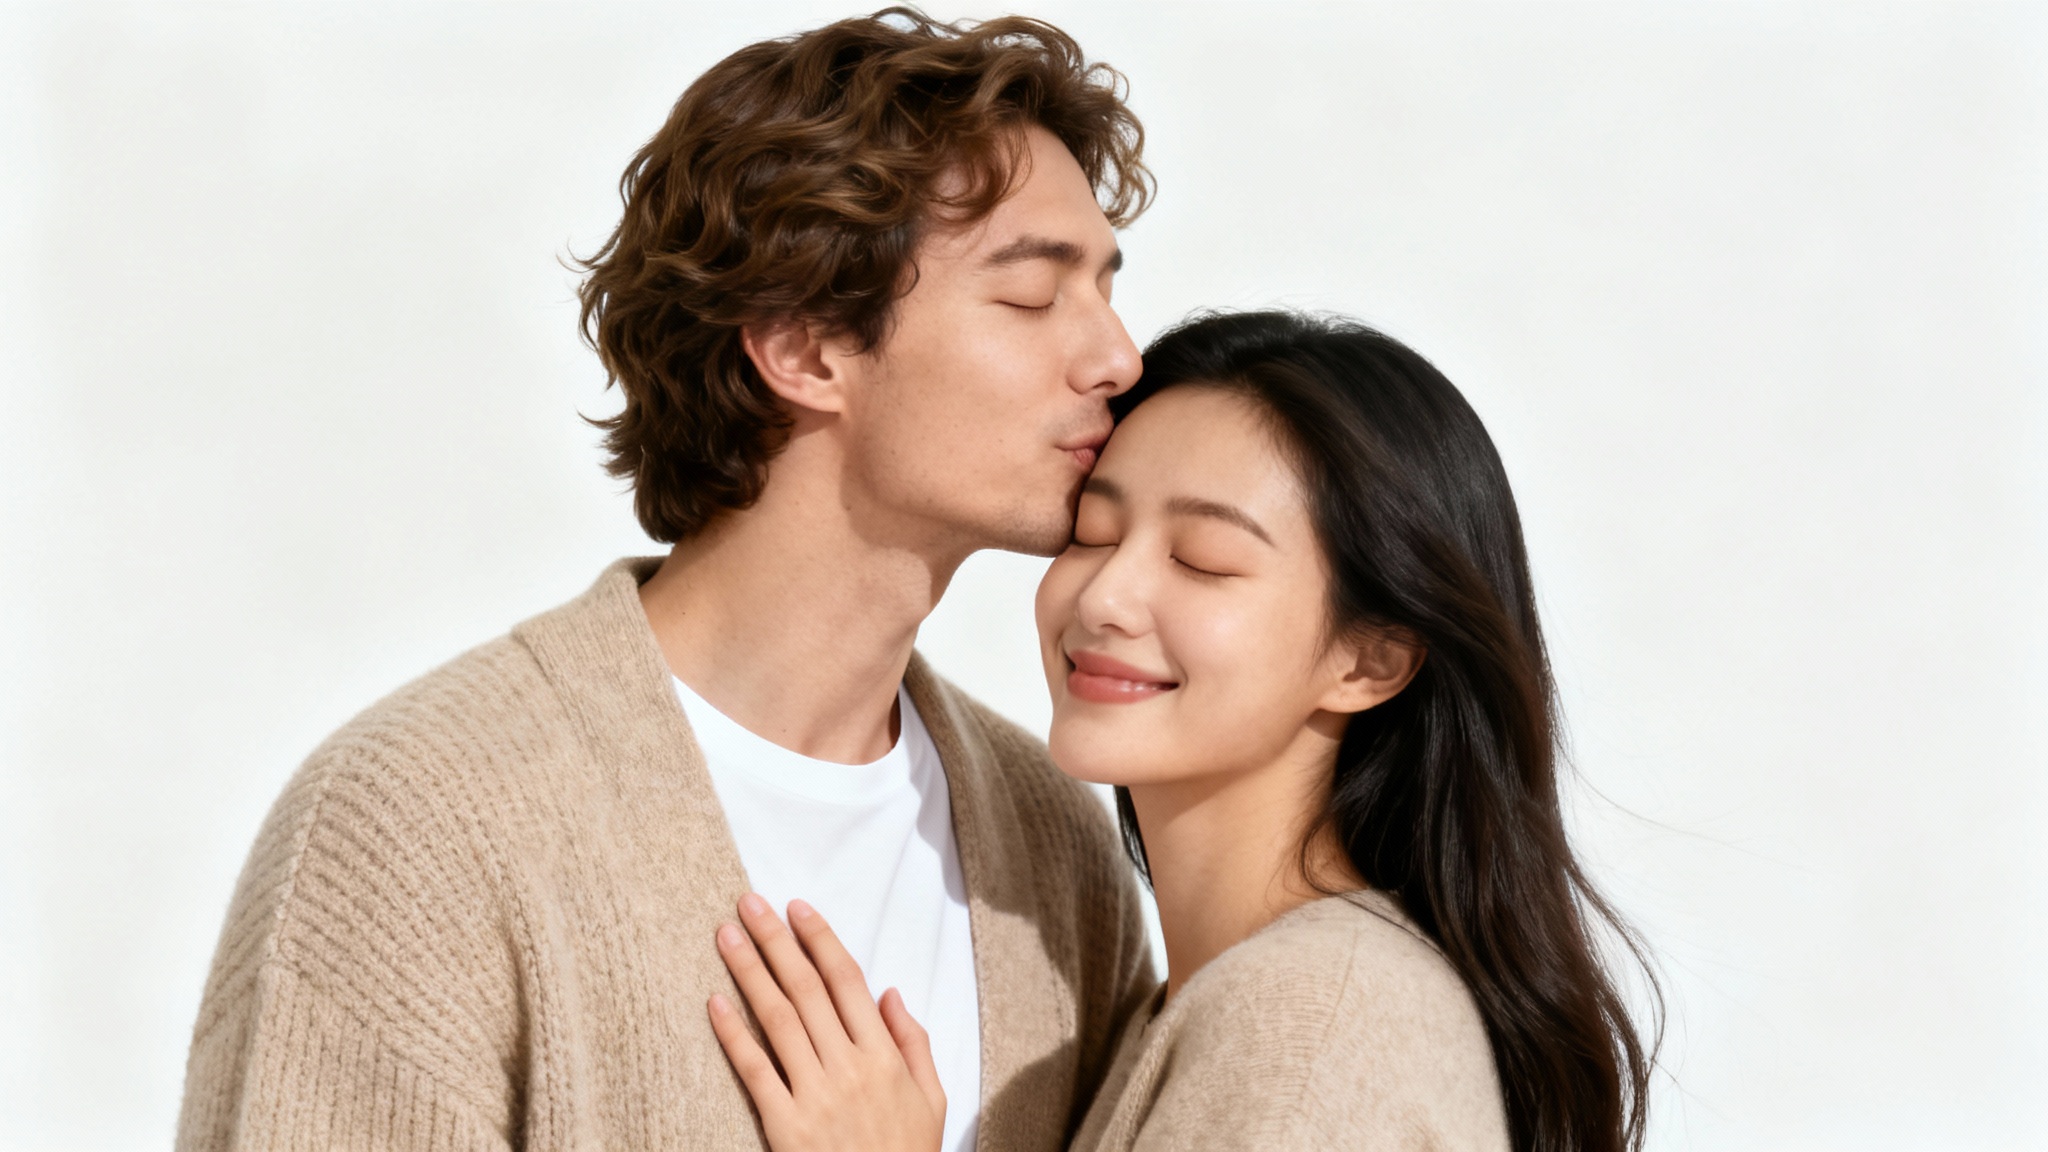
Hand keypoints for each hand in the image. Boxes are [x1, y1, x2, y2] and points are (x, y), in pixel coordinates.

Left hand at [709, 893, 945, 1151]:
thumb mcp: (933, 1100)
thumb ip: (914, 1043)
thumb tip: (891, 993)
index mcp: (884, 1056)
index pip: (847, 981)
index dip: (819, 940)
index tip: (796, 908)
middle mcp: (849, 1068)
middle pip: (806, 989)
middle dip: (775, 941)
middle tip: (747, 903)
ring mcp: (815, 1096)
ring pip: (777, 1019)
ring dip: (749, 972)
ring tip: (726, 935)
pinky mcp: (785, 1127)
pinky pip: (754, 1071)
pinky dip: (733, 1034)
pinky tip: (715, 1003)